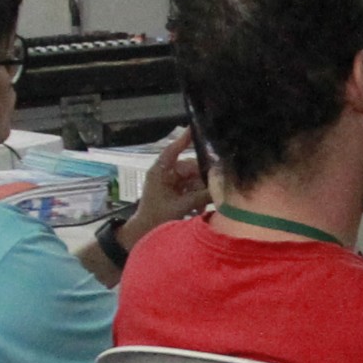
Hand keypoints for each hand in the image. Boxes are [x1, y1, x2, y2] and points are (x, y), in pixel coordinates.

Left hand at [125, 127, 208, 243]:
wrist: (143, 235)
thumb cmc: (155, 218)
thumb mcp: (178, 206)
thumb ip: (199, 196)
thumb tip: (219, 189)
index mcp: (160, 172)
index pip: (173, 151)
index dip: (184, 140)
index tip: (195, 128)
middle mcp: (166, 174)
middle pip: (190, 168)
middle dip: (203, 177)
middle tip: (216, 186)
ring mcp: (172, 184)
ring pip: (194, 180)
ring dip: (202, 191)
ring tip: (208, 202)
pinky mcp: (177, 193)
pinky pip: (192, 190)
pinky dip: (199, 197)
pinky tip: (202, 208)